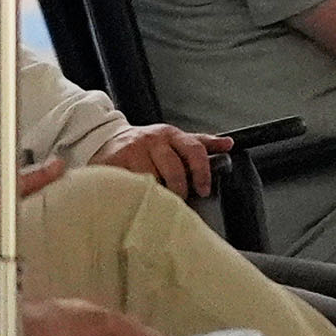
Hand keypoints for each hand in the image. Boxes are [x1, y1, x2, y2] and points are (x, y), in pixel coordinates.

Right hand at [95, 123, 221, 197]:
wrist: (107, 140)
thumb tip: (228, 144)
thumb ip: (201, 143)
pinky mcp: (114, 164)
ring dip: (158, 194)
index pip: (194, 150)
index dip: (202, 172)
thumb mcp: (174, 140)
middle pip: (174, 169)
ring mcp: (132, 152)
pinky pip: (131, 185)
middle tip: (179, 201)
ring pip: (152, 179)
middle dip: (180, 189)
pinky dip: (138, 195)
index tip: (204, 190)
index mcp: (170, 134)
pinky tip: (139, 199)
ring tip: (158, 202)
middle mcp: (152, 140)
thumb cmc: (147, 145)